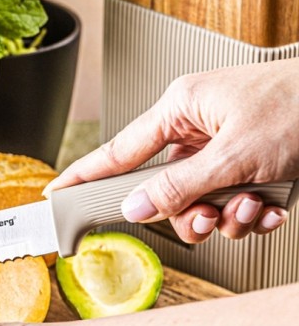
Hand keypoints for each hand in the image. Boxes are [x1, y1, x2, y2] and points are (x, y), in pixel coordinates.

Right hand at [46, 58, 298, 242]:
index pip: (118, 151)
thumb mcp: (236, 155)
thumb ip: (178, 186)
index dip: (84, 176)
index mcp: (181, 108)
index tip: (55, 196)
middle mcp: (198, 127)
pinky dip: (251, 213)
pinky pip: (229, 203)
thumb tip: (135, 207)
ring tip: (252, 205)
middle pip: (163, 189)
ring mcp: (224, 148)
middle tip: (205, 217)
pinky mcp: (249, 165)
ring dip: (226, 215)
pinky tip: (271, 205)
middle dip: (188, 211)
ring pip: (198, 202)